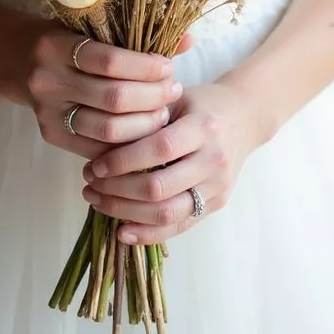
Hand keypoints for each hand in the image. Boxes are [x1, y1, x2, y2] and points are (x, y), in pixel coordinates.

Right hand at [25, 27, 193, 159]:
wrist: (17, 59)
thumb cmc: (65, 37)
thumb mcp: (91, 26)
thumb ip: (137, 34)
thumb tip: (188, 39)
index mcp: (56, 45)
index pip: (111, 62)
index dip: (146, 67)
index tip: (169, 67)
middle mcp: (47, 80)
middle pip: (114, 99)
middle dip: (152, 98)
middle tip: (173, 92)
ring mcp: (46, 112)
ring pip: (108, 129)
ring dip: (144, 125)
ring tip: (163, 113)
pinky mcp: (50, 135)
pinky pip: (97, 148)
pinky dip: (125, 145)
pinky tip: (144, 135)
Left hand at [80, 80, 259, 243]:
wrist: (246, 117)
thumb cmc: (202, 104)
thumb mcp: (177, 98)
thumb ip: (147, 117)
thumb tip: (100, 142)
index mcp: (204, 128)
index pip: (158, 150)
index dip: (122, 161)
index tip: (94, 165)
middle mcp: (214, 160)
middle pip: (159, 187)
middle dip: (116, 190)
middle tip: (88, 184)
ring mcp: (218, 187)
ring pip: (167, 213)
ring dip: (125, 213)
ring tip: (98, 202)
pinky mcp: (216, 205)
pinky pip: (179, 226)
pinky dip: (148, 234)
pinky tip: (121, 231)